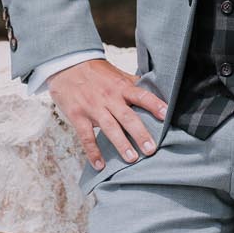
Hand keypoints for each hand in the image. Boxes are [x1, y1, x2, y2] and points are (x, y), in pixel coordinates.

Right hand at [46, 58, 167, 170]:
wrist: (67, 66)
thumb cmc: (96, 72)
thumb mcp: (117, 74)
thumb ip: (133, 84)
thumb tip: (155, 90)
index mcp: (121, 87)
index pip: (141, 95)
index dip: (154, 104)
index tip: (166, 115)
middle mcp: (109, 98)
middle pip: (127, 117)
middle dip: (140, 134)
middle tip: (151, 149)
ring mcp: (93, 108)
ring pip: (109, 128)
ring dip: (121, 144)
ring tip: (132, 159)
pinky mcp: (78, 116)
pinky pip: (86, 137)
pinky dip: (93, 152)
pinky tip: (100, 165)